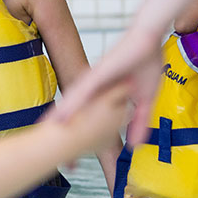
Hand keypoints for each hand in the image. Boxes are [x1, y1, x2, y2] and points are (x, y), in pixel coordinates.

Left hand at [52, 26, 163, 145]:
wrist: (151, 39)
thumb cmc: (146, 64)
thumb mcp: (145, 101)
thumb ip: (139, 122)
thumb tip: (136, 146)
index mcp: (102, 94)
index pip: (86, 118)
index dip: (78, 137)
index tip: (70, 158)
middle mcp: (93, 88)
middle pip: (74, 111)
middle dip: (65, 130)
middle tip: (58, 154)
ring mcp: (94, 80)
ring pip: (72, 101)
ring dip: (60, 117)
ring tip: (46, 133)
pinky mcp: (99, 72)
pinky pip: (83, 90)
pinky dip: (73, 103)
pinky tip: (62, 116)